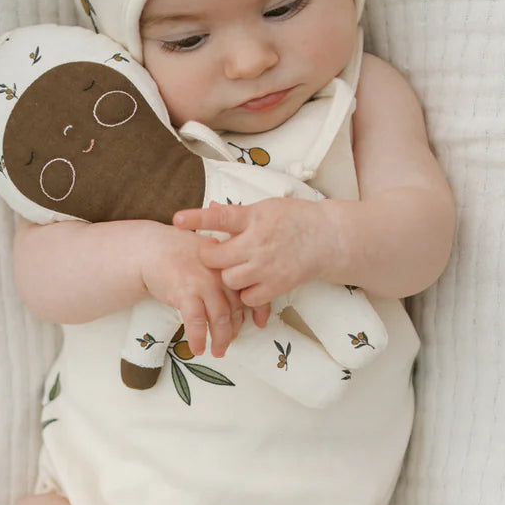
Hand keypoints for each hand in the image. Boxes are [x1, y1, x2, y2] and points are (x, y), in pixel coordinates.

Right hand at [138, 225, 246, 357]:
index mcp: (229, 264)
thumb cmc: (179, 253)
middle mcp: (220, 273)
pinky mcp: (185, 293)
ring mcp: (203, 283)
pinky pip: (196, 322)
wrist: (151, 248)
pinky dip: (198, 338)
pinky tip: (197, 349)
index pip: (250, 290)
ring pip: (220, 318)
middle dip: (234, 330)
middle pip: (235, 308)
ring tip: (218, 352)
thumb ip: (225, 271)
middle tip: (230, 343)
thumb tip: (239, 295)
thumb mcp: (209, 254)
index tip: (260, 324)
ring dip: (220, 340)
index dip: (259, 310)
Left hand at [172, 198, 338, 310]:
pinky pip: (248, 298)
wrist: (327, 238)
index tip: (177, 220)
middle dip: (211, 258)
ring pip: (230, 280)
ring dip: (228, 276)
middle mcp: (258, 242)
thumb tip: (211, 207)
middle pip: (216, 258)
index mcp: (254, 217)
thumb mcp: (265, 208)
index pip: (220, 217)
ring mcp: (267, 266)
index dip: (197, 218)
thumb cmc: (293, 219)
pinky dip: (245, 293)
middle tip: (217, 254)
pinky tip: (251, 282)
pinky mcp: (277, 285)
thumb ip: (237, 214)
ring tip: (238, 268)